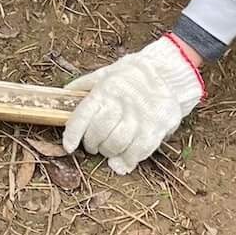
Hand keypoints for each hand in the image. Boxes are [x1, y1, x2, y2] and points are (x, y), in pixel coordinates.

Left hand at [62, 33, 205, 174]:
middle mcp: (120, 104)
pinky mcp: (155, 129)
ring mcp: (139, 117)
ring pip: (116, 144)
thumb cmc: (134, 74)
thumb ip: (87, 84)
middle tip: (93, 146)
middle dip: (92, 144)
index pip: (83, 115)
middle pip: (98, 133)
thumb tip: (65, 91)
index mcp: (105, 90)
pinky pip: (138, 151)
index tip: (69, 146)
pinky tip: (123, 162)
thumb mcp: (108, 72)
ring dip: (109, 152)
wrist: (169, 73)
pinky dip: (128, 161)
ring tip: (108, 151)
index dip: (72, 134)